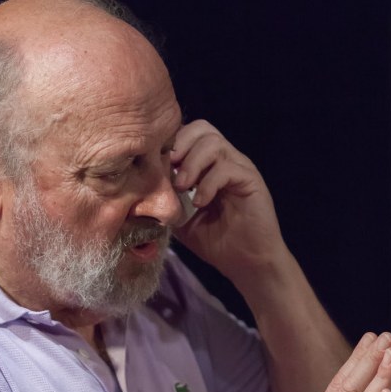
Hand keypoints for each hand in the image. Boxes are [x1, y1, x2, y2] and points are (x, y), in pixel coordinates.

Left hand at [171, 120, 284, 279]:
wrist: (245, 263)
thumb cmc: (216, 242)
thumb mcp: (181, 220)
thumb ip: (167, 200)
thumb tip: (140, 190)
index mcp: (208, 166)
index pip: (188, 135)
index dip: (170, 145)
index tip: (156, 168)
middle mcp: (224, 160)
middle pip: (202, 128)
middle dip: (180, 146)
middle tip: (169, 172)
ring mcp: (238, 168)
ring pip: (213, 143)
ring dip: (192, 164)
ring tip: (183, 188)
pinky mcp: (250, 180)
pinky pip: (227, 167)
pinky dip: (209, 183)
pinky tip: (200, 203)